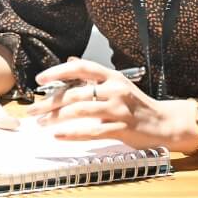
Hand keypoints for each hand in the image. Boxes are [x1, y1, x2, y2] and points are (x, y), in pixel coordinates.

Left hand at [28, 59, 197, 151]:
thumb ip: (94, 76)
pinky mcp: (121, 129)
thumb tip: (70, 61)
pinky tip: (58, 136)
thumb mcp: (117, 84)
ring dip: (56, 118)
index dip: (58, 71)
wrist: (164, 123)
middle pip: (75, 92)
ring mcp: (118, 109)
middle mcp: (114, 90)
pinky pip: (92, 131)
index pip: (81, 67)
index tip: (40, 78)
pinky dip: (72, 134)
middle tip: (32, 109)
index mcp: (112, 76)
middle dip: (50, 101)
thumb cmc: (137, 104)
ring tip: (41, 123)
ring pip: (80, 111)